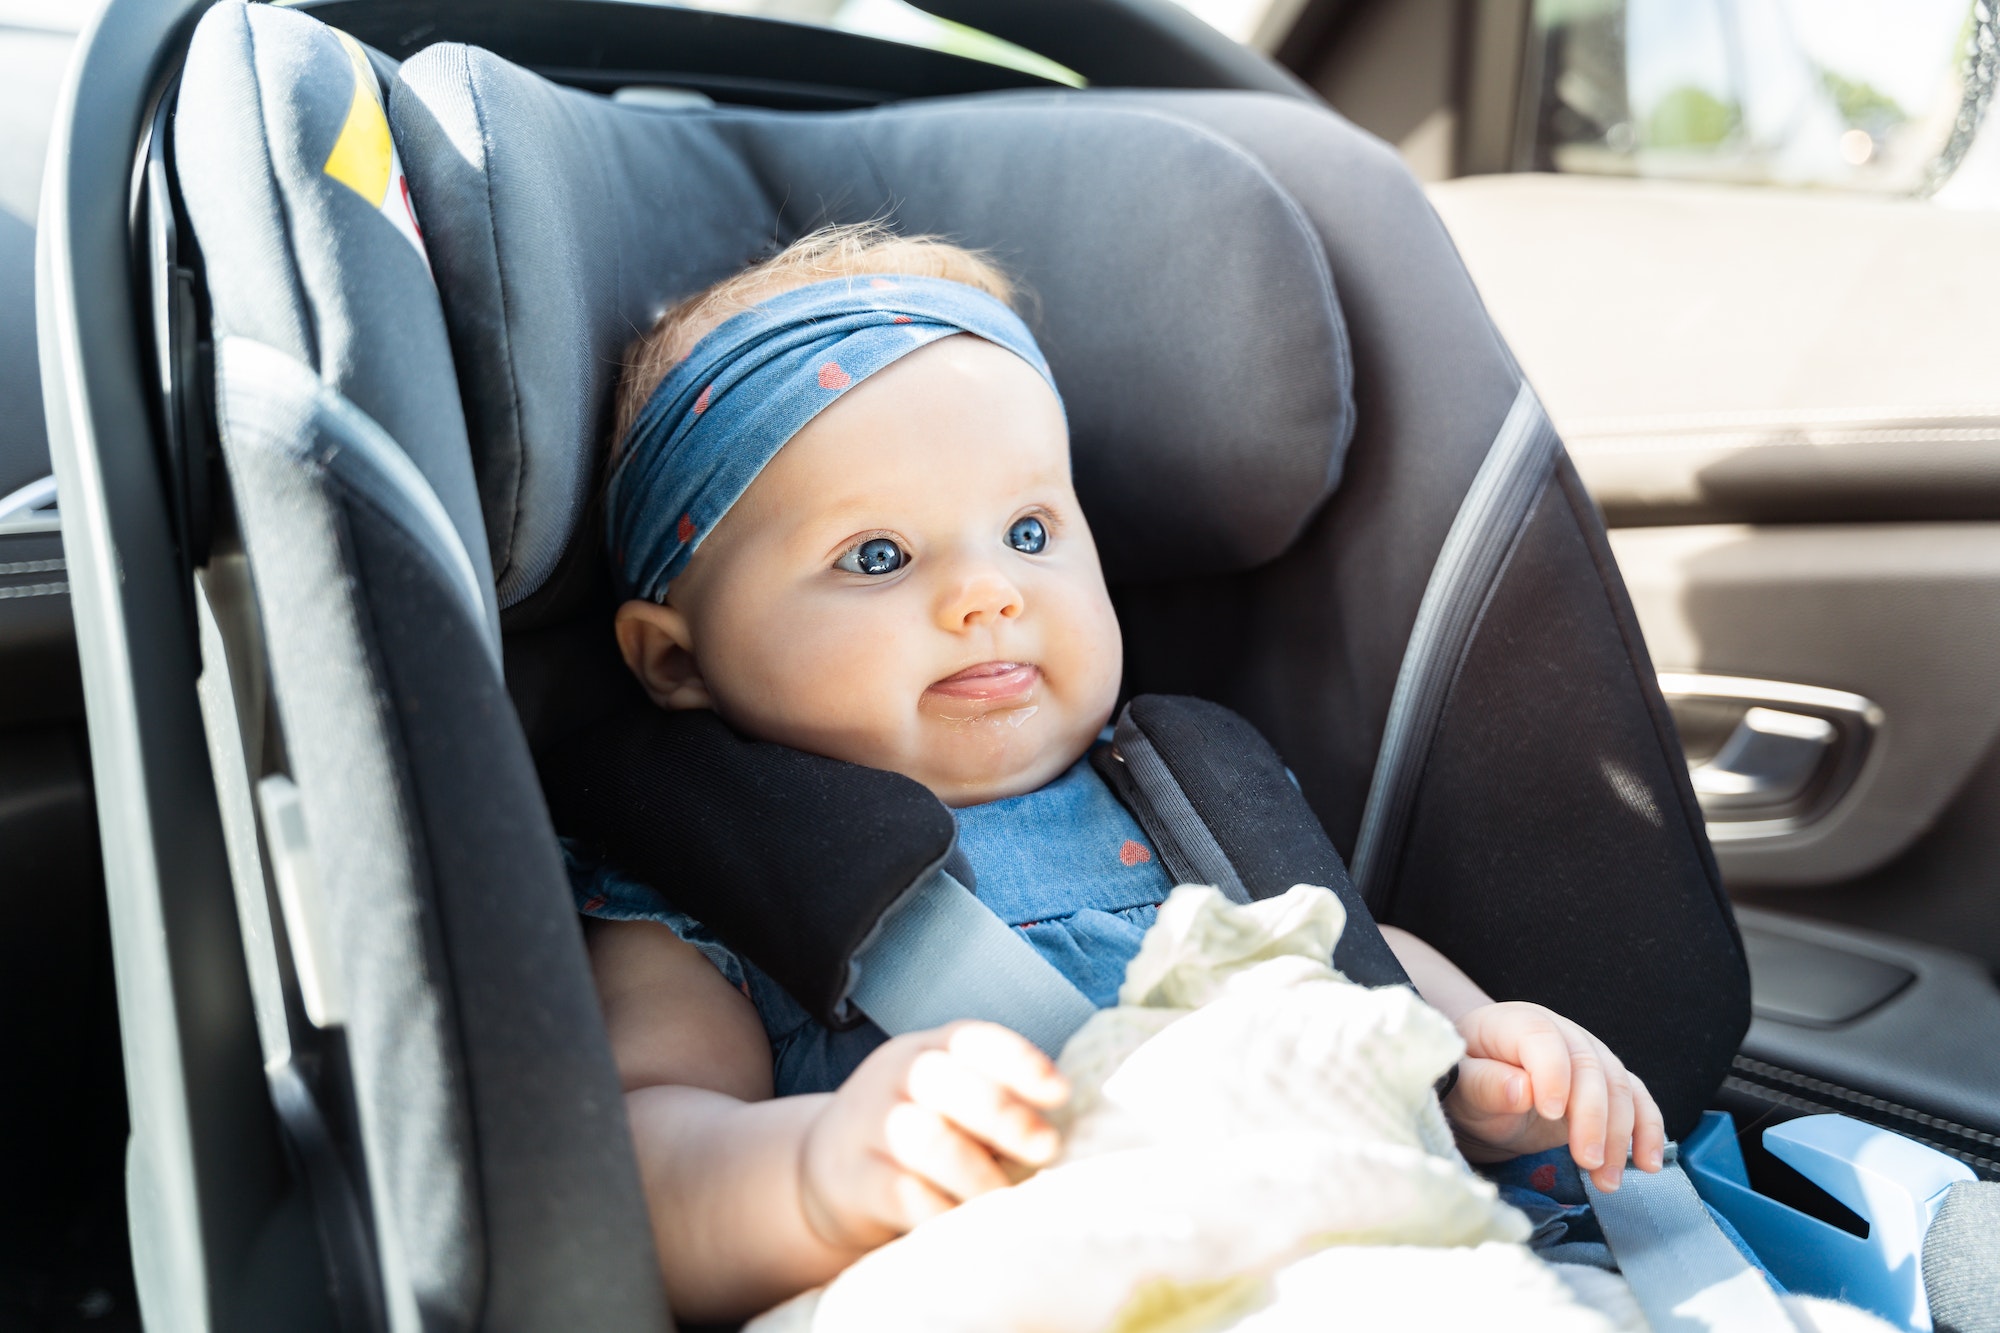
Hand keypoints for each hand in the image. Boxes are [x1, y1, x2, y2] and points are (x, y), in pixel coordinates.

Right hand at [798, 1021, 1068, 1251]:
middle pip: (948, 1082)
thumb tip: (1067, 1134)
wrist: (823, 1169)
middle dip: (1004, 1115)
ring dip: (976, 1172)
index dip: (1020, 1062)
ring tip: (1007, 1198)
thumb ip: (995, 1105)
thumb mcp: (946, 1100)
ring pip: (925, 1138)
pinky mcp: (853, 1178)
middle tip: (1046, 1147)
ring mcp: (869, 1125)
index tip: (1062, 1093)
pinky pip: (900, 1193)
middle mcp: (897, 1077)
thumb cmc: (915, 1132)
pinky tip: (968, 1224)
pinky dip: (941, 1210)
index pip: (974, 1040)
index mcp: (931, 1049)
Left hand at [1444, 1001, 1664, 1191]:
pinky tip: (1647, 1162)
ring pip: (1619, 1087)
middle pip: (1589, 1066)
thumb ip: (1484, 1084)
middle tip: (1587, 1160)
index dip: (1552, 1074)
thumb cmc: (1466, 1083)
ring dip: (1621, 1134)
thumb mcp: (1460, 1085)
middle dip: (1594, 1116)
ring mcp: (1588, 1057)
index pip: (1542, 1039)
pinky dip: (1646, 1130)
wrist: (1479, 1092)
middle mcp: (1560, 1034)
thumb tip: (1522, 1090)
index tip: (1550, 1113)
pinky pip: (1636, 1100)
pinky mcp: (1605, 1086)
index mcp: (1516, 1024)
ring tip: (1608, 1179)